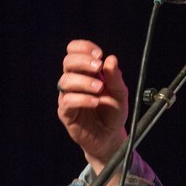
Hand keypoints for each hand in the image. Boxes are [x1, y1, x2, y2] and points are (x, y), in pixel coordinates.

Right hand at [57, 39, 128, 174]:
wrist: (110, 137)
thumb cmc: (113, 113)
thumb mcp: (120, 94)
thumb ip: (115, 78)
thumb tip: (111, 59)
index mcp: (86, 73)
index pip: (75, 51)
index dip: (83, 48)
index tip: (99, 54)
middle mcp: (74, 82)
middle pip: (67, 62)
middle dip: (82, 61)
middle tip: (98, 67)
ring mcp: (68, 96)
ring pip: (65, 81)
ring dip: (83, 81)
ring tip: (99, 88)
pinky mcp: (66, 113)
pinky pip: (68, 101)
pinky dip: (82, 99)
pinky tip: (95, 102)